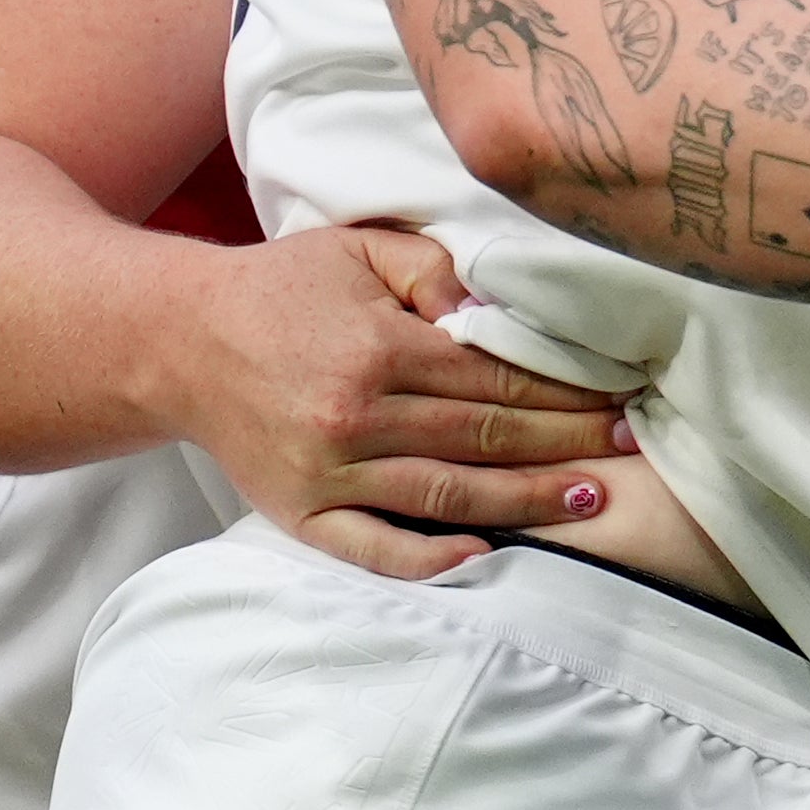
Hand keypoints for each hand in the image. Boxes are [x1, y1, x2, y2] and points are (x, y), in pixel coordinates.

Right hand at [175, 226, 631, 579]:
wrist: (180, 340)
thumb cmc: (282, 288)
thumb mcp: (358, 250)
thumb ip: (432, 270)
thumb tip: (494, 313)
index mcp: (378, 346)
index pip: (495, 377)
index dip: (564, 389)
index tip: (617, 397)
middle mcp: (355, 415)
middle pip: (485, 436)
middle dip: (566, 442)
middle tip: (629, 448)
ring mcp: (327, 473)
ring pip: (448, 493)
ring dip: (527, 500)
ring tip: (592, 499)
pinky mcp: (300, 515)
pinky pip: (373, 548)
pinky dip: (429, 560)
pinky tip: (487, 559)